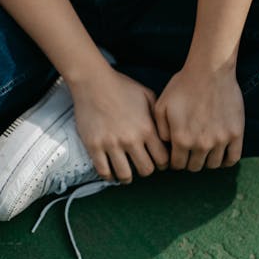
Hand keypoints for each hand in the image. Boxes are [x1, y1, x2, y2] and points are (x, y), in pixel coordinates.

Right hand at [68, 66, 169, 182]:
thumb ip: (158, 116)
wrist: (93, 82)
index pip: (162, 159)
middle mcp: (131, 139)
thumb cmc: (121, 86)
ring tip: (126, 173)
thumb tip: (165, 133)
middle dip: (146, 170)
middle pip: (146, 170)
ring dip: (128, 177)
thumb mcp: (147, 96)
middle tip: (142, 165)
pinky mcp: (94, 146)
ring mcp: (111, 144)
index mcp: (147, 128)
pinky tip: (110, 171)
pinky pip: (103, 171)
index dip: (163, 163)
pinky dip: (109, 176)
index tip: (158, 163)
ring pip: (125, 175)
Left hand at [153, 64, 244, 171]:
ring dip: (207, 161)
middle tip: (190, 152)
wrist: (210, 71)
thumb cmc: (183, 86)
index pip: (178, 165)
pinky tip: (220, 154)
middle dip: (190, 161)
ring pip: (213, 165)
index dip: (175, 162)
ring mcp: (220, 140)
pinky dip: (225, 161)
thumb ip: (160, 130)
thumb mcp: (161, 105)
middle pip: (195, 167)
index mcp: (181, 139)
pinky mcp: (235, 134)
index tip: (177, 155)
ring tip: (204, 151)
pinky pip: (232, 159)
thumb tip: (166, 146)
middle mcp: (201, 144)